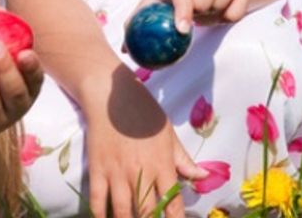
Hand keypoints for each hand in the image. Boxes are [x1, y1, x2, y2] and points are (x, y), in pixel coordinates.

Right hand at [86, 66, 206, 217]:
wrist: (111, 95)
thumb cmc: (144, 113)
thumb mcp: (168, 134)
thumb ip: (184, 160)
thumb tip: (204, 176)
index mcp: (162, 164)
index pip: (172, 202)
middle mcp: (140, 172)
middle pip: (147, 212)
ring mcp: (117, 173)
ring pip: (122, 212)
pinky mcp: (97, 170)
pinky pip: (97, 201)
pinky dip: (100, 215)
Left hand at [134, 0, 246, 33]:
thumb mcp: (158, 0)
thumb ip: (141, 21)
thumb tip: (125, 48)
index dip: (182, 9)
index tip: (182, 30)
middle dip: (199, 12)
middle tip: (194, 15)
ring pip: (223, 2)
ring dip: (214, 14)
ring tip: (205, 12)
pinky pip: (237, 11)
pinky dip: (228, 17)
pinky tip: (219, 12)